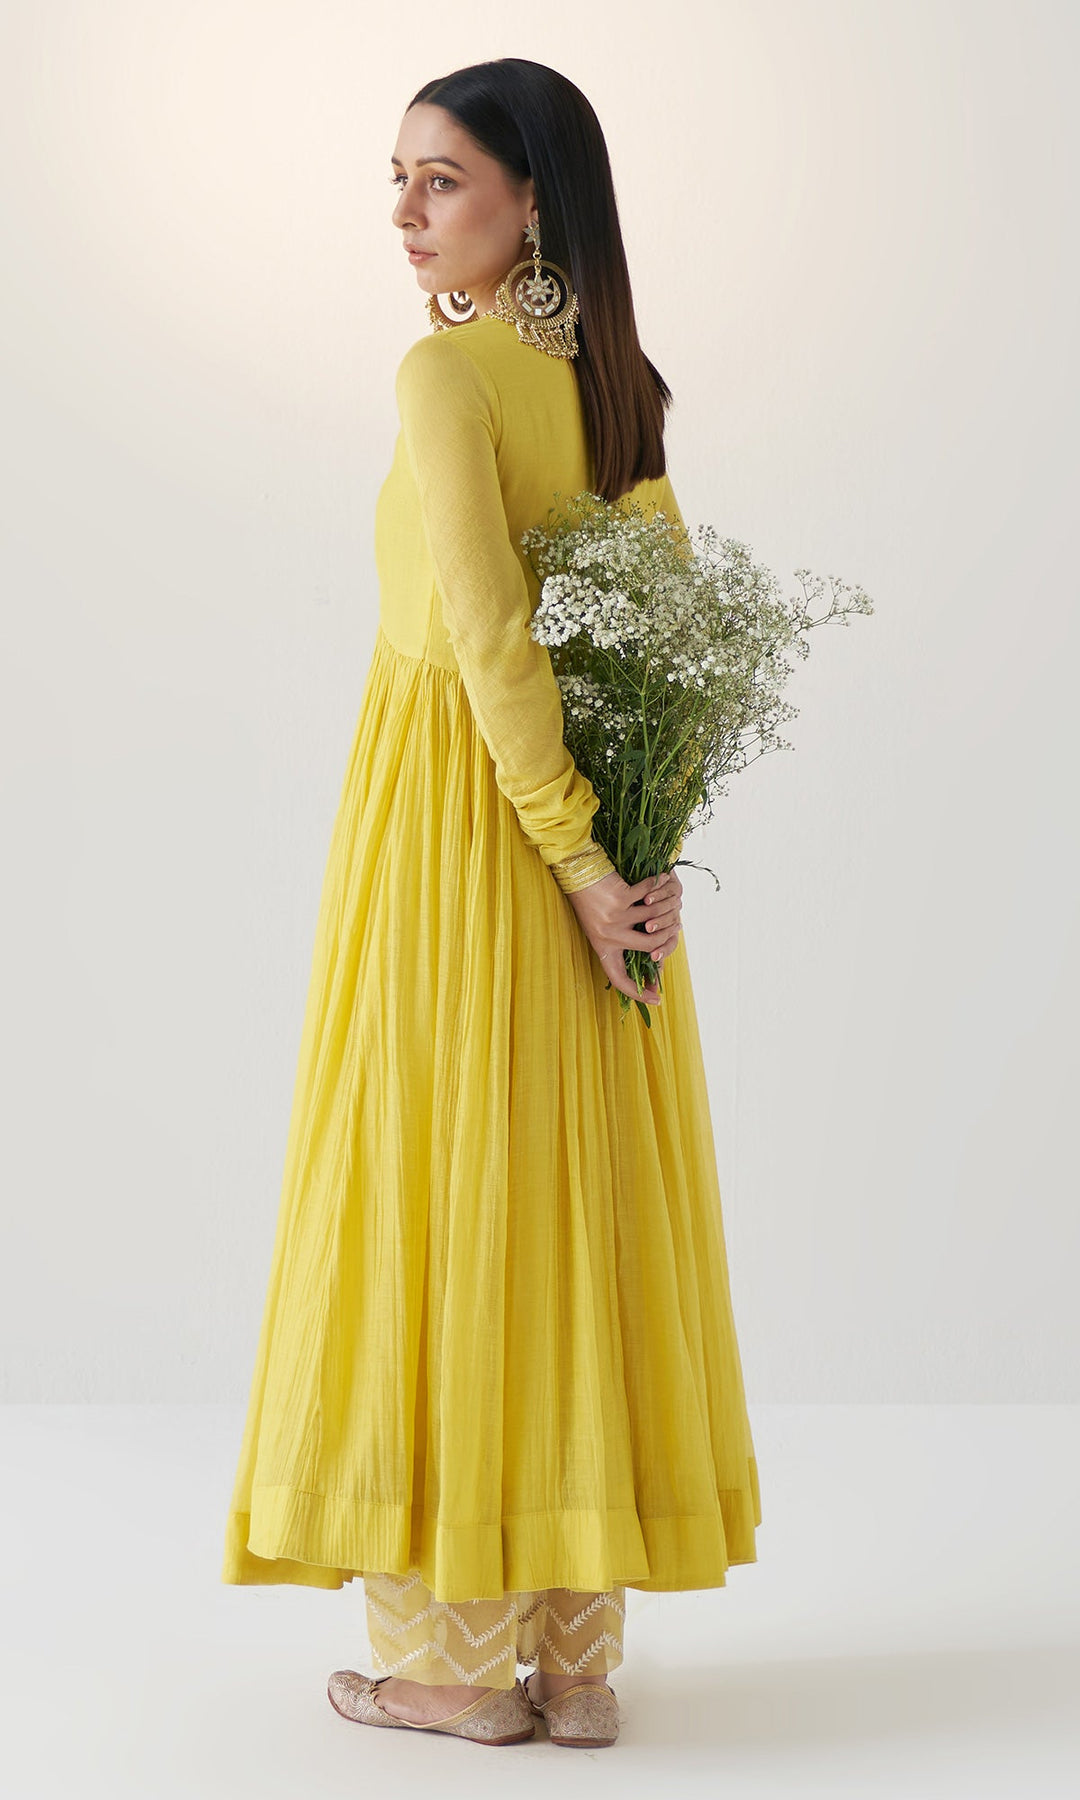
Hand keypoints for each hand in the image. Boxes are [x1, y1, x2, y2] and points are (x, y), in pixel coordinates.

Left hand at [566, 867, 683, 1005]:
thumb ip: (621, 942)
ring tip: (673, 901)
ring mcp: (614, 917)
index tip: (656, 1000)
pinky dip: (658, 886)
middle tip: (676, 928)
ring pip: (653, 919)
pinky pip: (648, 896)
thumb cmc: (590, 901)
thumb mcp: (601, 927)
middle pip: (649, 947)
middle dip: (667, 936)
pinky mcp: (620, 898)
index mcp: (603, 947)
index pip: (619, 979)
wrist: (576, 873)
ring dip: (666, 908)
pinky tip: (664, 879)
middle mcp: (608, 936)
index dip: (637, 993)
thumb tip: (651, 956)